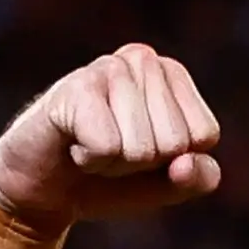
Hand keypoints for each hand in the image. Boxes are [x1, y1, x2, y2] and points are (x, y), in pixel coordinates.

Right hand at [0, 43, 222, 225]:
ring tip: (90, 144)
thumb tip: (185, 162)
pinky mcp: (76, 86)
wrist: (44, 189)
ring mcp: (109, 68)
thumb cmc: (110, 177)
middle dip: (142, 163)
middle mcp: (144, 59)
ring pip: (142, 148)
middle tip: (110, 149)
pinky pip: (108, 146)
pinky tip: (73, 141)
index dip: (175, 161)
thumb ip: (200, 177)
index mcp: (173, 74)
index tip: (140, 150)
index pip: (204, 135)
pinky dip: (91, 160)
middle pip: (175, 142)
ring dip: (114, 163)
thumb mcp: (169, 184)